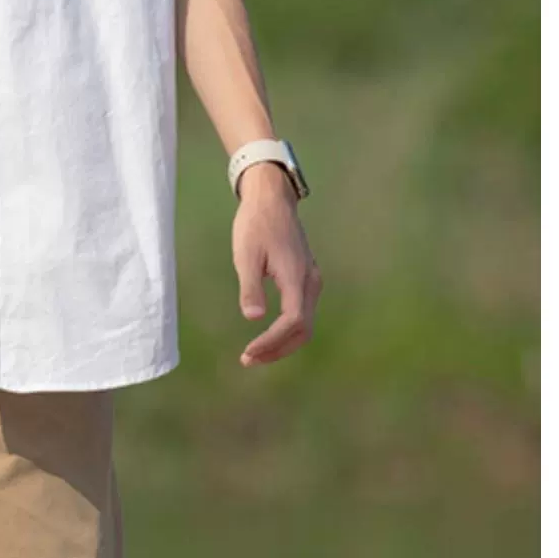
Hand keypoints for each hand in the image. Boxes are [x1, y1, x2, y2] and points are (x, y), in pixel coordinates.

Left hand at [231, 163, 322, 366]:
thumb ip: (251, 286)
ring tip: (255, 353)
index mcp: (297, 277)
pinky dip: (287, 330)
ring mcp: (311, 280)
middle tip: (248, 359)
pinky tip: (267, 333)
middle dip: (278, 349)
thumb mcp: (246, 253)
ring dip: (283, 342)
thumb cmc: (256, 223)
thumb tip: (253, 318)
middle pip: (303, 330)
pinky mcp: (306, 278)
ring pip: (305, 324)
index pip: (293, 322)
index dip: (272, 342)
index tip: (248, 352)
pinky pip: (302, 313)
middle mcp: (311, 282)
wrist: (271, 198)